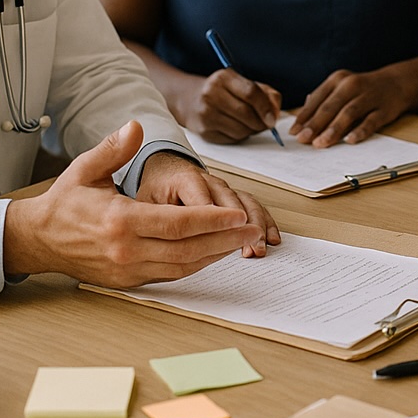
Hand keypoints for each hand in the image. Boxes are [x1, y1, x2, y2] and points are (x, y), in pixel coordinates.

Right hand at [2, 121, 260, 286]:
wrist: (38, 239)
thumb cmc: (65, 202)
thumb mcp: (86, 168)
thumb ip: (113, 148)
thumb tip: (136, 127)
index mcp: (120, 221)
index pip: (177, 223)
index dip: (212, 220)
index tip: (238, 213)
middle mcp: (126, 250)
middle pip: (187, 249)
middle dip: (224, 240)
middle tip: (251, 229)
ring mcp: (127, 269)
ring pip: (182, 267)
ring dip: (214, 255)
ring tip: (239, 241)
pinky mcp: (127, 281)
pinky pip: (169, 275)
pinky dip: (194, 265)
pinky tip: (211, 253)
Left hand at [138, 152, 280, 257]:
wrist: (165, 170)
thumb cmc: (154, 188)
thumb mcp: (145, 199)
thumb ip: (154, 214)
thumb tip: (154, 230)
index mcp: (183, 178)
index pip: (200, 197)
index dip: (214, 215)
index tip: (225, 232)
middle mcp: (209, 181)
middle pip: (230, 201)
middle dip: (241, 225)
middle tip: (249, 246)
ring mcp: (223, 188)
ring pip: (245, 203)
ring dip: (255, 225)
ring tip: (258, 247)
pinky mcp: (232, 197)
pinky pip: (253, 207)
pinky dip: (264, 222)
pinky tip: (271, 239)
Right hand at [177, 69, 281, 143]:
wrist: (190, 100)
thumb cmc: (224, 92)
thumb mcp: (244, 84)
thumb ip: (266, 94)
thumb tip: (275, 113)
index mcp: (223, 78)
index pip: (250, 93)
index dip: (266, 107)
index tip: (273, 119)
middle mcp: (211, 94)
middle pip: (246, 113)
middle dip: (261, 122)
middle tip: (267, 124)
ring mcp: (206, 114)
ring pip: (240, 129)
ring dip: (252, 130)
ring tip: (250, 124)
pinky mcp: (204, 131)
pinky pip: (232, 139)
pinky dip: (240, 136)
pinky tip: (237, 127)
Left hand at [290, 67, 413, 146]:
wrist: (397, 82)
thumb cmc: (362, 88)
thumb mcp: (341, 86)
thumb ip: (322, 100)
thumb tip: (301, 119)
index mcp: (337, 79)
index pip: (317, 99)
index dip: (304, 116)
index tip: (294, 132)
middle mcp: (352, 85)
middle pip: (330, 106)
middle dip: (315, 124)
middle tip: (303, 139)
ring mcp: (369, 96)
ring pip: (348, 113)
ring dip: (333, 129)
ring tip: (321, 143)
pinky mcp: (384, 109)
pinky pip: (371, 121)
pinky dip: (360, 131)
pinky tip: (350, 141)